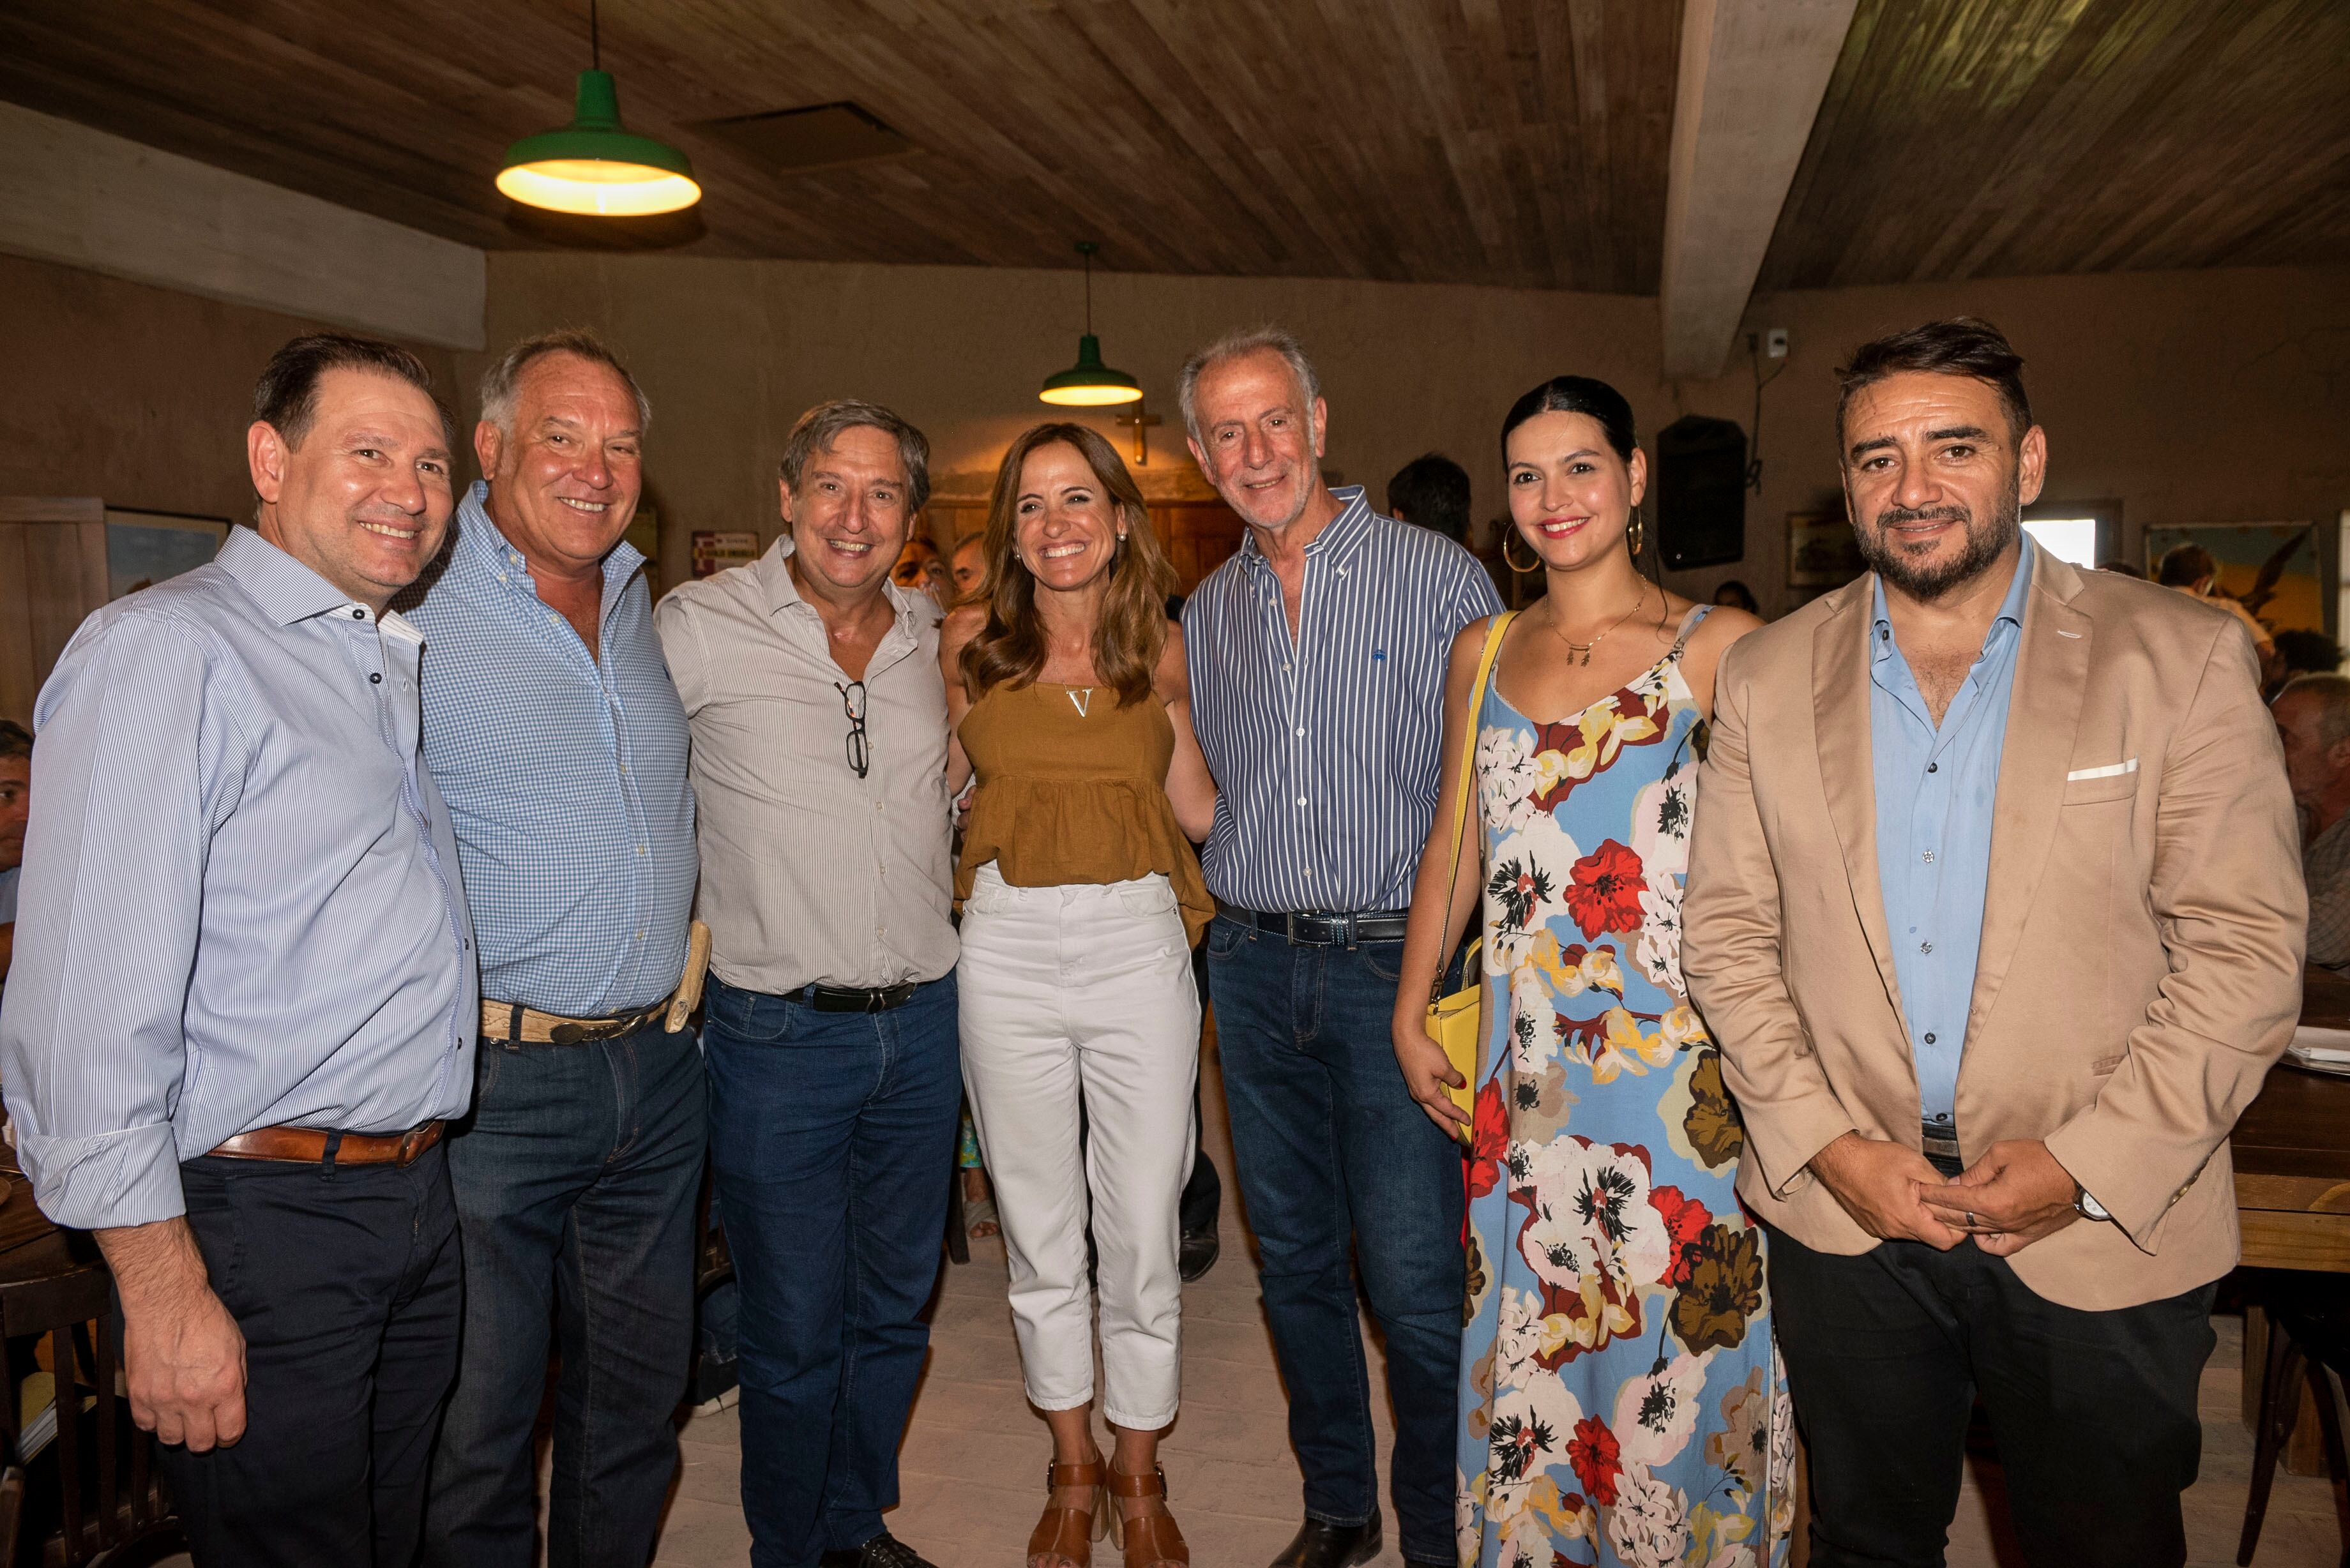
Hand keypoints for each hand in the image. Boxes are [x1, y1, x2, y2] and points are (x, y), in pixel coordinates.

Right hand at [95, 1218, 247, 1450]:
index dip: (229, 1435)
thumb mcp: (237, 1347)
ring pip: (170, 1439)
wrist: (167, 1301)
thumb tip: (233, 1401)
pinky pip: (145, 1425)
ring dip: (178, 1430)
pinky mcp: (138, 1394)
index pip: (230, 1433)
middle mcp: (194, 1399)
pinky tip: (161, 1407)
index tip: (226, 1431)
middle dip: (205, 1437)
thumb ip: (236, 1379)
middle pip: (199, 1443)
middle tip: (204, 1424)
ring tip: (181, 1415)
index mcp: (224, 1387)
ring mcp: (163, 1399)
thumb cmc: (206, 1319)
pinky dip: (154, 1420)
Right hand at [1392, 1016, 1470, 1134]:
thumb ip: (1453, 1078)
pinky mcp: (1413, 1081)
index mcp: (1427, 1094)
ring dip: (1440, 1116)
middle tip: (1455, 1136)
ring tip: (1447, 1123)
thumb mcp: (1443, 1066)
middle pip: (1435, 1115)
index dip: (1458, 1116)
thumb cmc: (1424, 1052)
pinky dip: (1435, 1106)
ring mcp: (1414, 1089)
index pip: (1447, 1109)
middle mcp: (1419, 1095)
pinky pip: (1426, 1099)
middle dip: (1446, 1125)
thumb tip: (1460, 1085)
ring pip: (1430, 1108)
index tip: (1469, 1122)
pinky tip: (1438, 1103)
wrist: (1405, 1037)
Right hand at [1807, 1133, 1964, 1248]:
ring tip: (1915, 1195)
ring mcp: (1880, 1230)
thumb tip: (1956, 1193)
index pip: (1945, 1242)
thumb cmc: (1875, 1160)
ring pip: (1912, 1233)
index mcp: (1908, 1218)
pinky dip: (1902, 1217)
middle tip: (1937, 1199)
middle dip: (1938, 1222)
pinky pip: (1895, 1228)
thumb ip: (1939, 1182)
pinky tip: (1897, 1197)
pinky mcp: (1870, 1226)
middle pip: (1929, 1237)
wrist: (1838, 1160)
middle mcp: (1894, 1230)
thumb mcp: (1914, 1163)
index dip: (1958, 1231)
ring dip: (1919, 1219)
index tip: (1957, 1213)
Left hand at [1918, 1139, 2081, 1256]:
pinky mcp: (2029, 1236)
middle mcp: (2001, 1221)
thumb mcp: (2002, 1154)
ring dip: (1956, 1224)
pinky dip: (1986, 1242)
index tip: (1918, 1189)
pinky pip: (2001, 1246)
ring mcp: (2015, 1231)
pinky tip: (1977, 1233)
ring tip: (1941, 1215)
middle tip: (1922, 1203)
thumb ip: (1975, 1172)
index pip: (1952, 1200)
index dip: (1932, 1194)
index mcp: (1992, 1200)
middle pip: (1959, 1220)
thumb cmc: (2042, 1159)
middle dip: (1937, 1210)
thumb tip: (1955, 1183)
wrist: (2078, 1174)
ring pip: (1976, 1233)